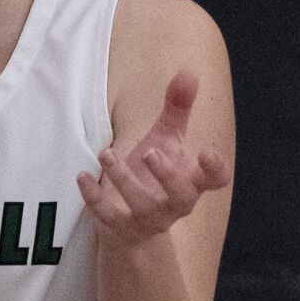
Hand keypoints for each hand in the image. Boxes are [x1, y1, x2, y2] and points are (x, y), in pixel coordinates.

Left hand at [77, 72, 230, 246]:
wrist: (131, 221)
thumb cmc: (154, 173)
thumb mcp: (166, 138)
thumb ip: (177, 108)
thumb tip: (188, 73)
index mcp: (193, 180)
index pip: (216, 179)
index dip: (215, 168)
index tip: (206, 152)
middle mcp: (177, 203)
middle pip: (183, 196)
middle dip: (167, 175)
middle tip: (150, 152)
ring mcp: (150, 218)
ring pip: (144, 206)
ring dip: (124, 180)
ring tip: (107, 153)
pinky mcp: (122, 227)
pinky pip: (110, 217)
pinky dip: (95, 197)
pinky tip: (83, 176)